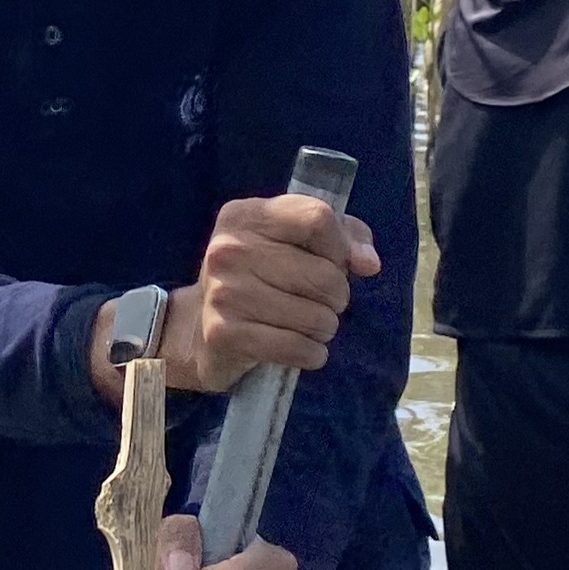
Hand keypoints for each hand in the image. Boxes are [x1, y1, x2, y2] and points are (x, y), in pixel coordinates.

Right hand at [165, 197, 379, 392]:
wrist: (200, 327)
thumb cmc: (261, 278)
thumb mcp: (295, 242)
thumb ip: (343, 238)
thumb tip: (368, 262)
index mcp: (246, 215)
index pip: (316, 218)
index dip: (342, 247)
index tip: (338, 263)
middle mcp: (229, 249)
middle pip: (325, 274)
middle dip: (337, 296)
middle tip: (319, 302)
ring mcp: (224, 292)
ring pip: (316, 317)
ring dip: (324, 328)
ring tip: (306, 325)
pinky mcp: (225, 334)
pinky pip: (297, 347)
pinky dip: (311, 354)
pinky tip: (300, 348)